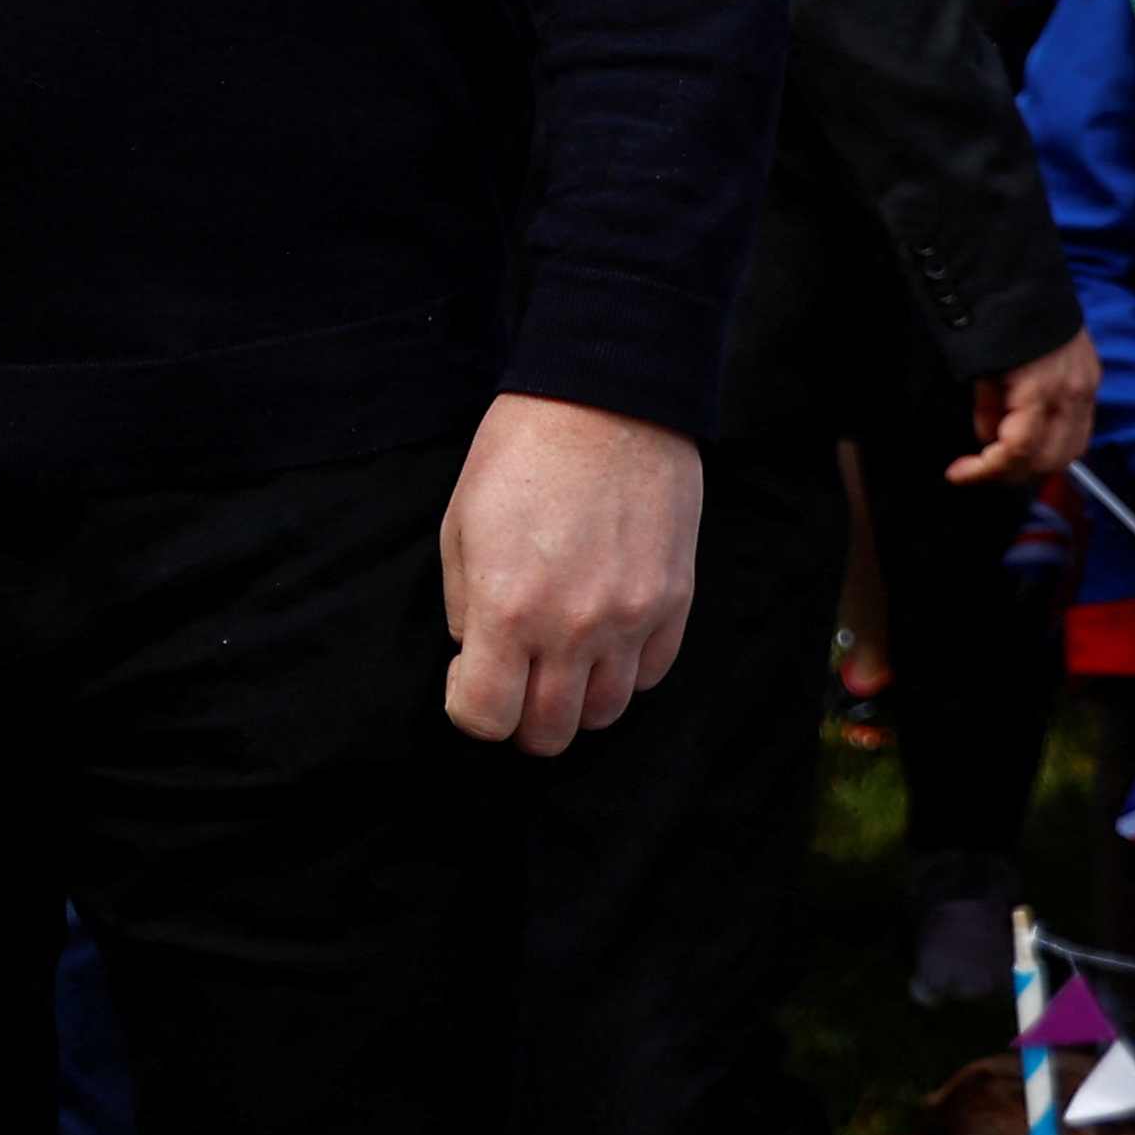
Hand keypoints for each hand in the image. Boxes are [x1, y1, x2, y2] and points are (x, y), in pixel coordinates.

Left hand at [438, 392, 703, 753]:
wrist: (606, 402)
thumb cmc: (519, 457)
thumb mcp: (459, 528)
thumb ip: (464, 606)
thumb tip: (477, 653)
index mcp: (507, 610)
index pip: (485, 718)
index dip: (469, 709)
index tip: (467, 677)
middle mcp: (573, 628)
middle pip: (549, 732)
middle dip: (520, 721)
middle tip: (513, 684)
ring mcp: (631, 620)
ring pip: (606, 713)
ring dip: (575, 701)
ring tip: (560, 663)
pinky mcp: (675, 602)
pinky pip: (650, 675)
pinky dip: (623, 672)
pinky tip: (602, 639)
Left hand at [949, 330, 1100, 487]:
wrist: (1023, 273)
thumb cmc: (995, 315)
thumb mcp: (979, 366)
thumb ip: (987, 406)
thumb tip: (988, 437)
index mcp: (1041, 389)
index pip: (1018, 449)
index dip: (986, 469)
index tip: (957, 473)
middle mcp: (1072, 393)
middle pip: (1050, 459)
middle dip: (1012, 471)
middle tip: (979, 467)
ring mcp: (1087, 386)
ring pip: (1071, 450)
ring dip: (1036, 461)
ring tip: (1001, 454)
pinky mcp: (1091, 378)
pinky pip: (1079, 427)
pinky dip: (1053, 439)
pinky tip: (1026, 431)